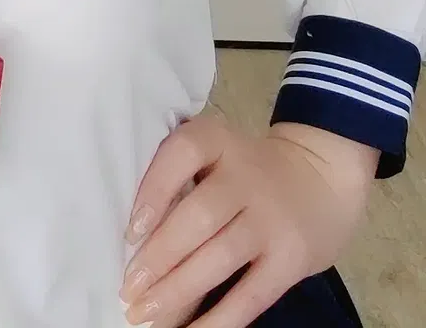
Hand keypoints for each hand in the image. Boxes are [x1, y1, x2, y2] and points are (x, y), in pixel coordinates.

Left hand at [119, 113, 377, 326]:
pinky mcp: (291, 260)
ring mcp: (271, 220)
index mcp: (219, 140)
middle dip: (159, 257)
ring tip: (145, 313)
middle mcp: (247, 177)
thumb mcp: (217, 152)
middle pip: (199, 216)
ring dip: (178, 291)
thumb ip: (181, 175)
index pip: (183, 154)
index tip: (131, 231)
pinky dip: (219, 319)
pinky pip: (251, 295)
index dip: (153, 190)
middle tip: (128, 289)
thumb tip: (135, 236)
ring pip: (220, 258)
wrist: (323, 176)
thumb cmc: (247, 168)